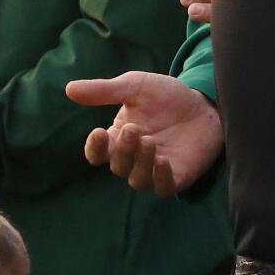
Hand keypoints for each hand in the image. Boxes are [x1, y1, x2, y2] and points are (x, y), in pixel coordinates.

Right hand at [69, 71, 224, 195]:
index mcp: (118, 138)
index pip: (97, 153)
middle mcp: (133, 158)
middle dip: (123, 150)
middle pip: (118, 166)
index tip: (98, 133)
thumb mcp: (135, 86)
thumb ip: (105, 90)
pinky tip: (162, 161)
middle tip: (134, 130)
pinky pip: (164, 188)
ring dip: (140, 163)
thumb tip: (69, 89)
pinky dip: (161, 178)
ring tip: (149, 141)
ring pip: (138, 180)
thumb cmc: (166, 96)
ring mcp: (155, 169)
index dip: (94, 148)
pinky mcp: (178, 176)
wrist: (205, 102)